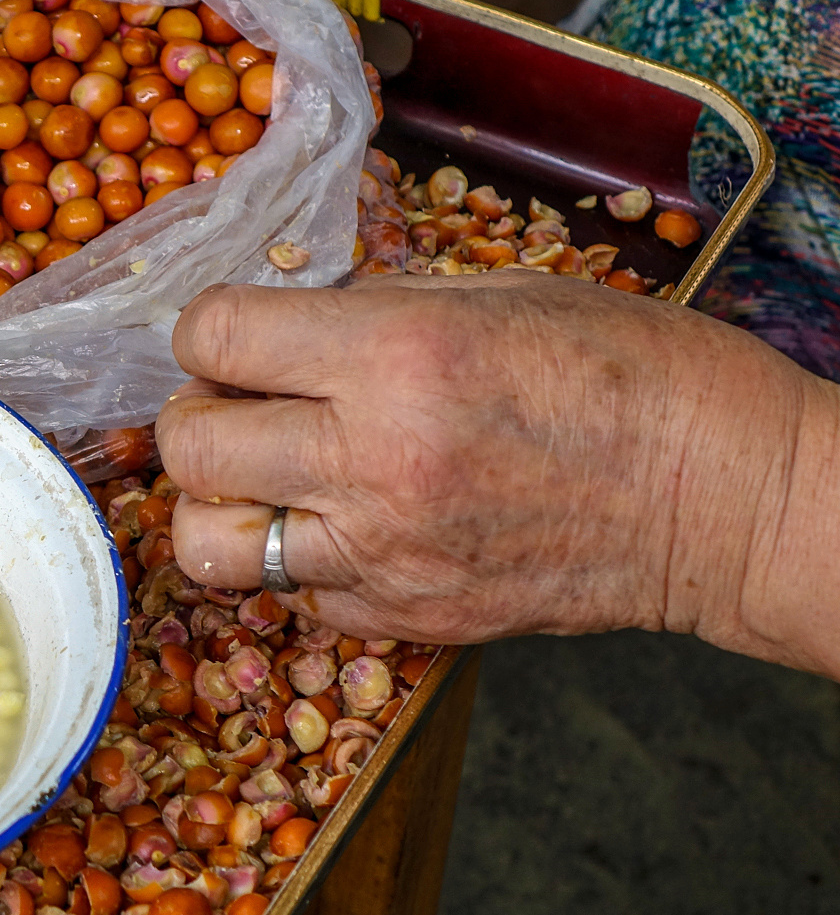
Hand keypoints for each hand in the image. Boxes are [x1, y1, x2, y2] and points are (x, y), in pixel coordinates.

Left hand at [153, 273, 839, 677]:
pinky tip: (344, 526)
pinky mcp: (405, 618)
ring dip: (221, 505)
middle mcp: (374, 458)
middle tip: (238, 404)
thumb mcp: (495, 296)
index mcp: (396, 355)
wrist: (724, 497)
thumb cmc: (628, 374)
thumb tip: (277, 328)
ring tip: (268, 478)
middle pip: (190, 446)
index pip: (213, 337)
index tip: (231, 337)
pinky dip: (298, 563)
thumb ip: (368, 312)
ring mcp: (384, 553)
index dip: (208, 331)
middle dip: (197, 415)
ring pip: (210, 545)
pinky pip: (292, 597)